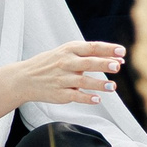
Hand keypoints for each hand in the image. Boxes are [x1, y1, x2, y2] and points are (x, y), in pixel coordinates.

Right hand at [0, 40, 124, 106]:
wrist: (24, 78)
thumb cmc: (51, 64)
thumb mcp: (66, 53)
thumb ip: (90, 56)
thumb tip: (118, 60)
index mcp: (68, 50)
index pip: (91, 47)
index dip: (107, 49)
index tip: (122, 51)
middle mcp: (65, 63)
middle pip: (87, 63)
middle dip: (103, 64)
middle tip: (117, 66)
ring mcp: (62, 79)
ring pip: (83, 81)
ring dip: (98, 84)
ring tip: (112, 87)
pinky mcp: (59, 93)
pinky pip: (75, 96)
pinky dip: (86, 98)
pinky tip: (97, 99)